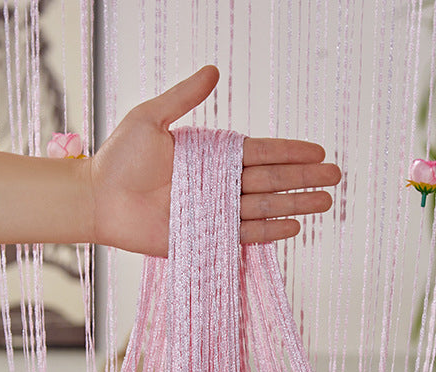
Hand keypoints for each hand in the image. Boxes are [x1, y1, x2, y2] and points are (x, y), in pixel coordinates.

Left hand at [88, 65, 340, 256]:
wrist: (99, 198)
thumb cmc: (119, 158)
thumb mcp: (151, 118)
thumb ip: (184, 98)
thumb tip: (214, 71)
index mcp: (211, 156)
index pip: (261, 152)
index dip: (291, 152)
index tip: (319, 152)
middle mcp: (218, 184)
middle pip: (271, 180)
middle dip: (304, 179)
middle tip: (336, 179)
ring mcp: (214, 212)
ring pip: (264, 208)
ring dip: (295, 205)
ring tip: (325, 203)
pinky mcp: (205, 237)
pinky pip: (243, 234)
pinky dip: (269, 232)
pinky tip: (294, 227)